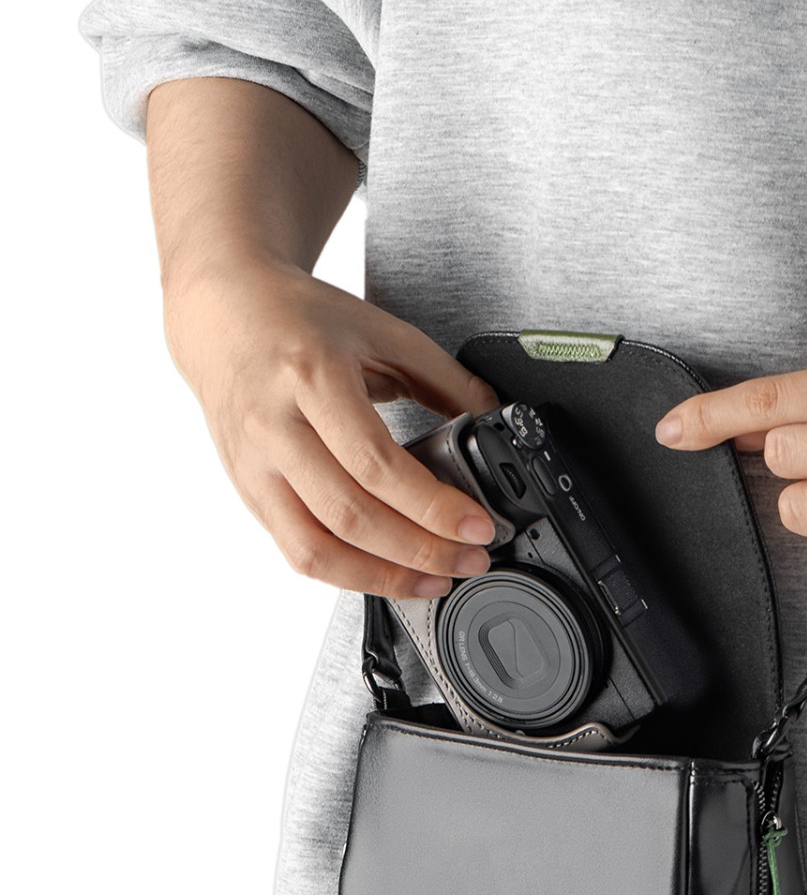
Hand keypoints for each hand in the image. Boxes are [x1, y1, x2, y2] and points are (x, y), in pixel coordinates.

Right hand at [163, 256, 502, 596]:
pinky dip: (347, 573)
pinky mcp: (249, 491)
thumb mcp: (382, 330)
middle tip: (469, 560)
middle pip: (349, 514)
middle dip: (419, 550)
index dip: (431, 506)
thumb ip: (443, 377)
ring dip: (383, 577)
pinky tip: (387, 575)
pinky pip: (296, 550)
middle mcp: (274, 426)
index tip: (476, 526)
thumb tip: (494, 418)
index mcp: (311, 377)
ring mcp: (255, 466)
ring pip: (316, 547)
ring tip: (436, 581)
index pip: (375, 463)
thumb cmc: (299, 319)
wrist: (223, 314)